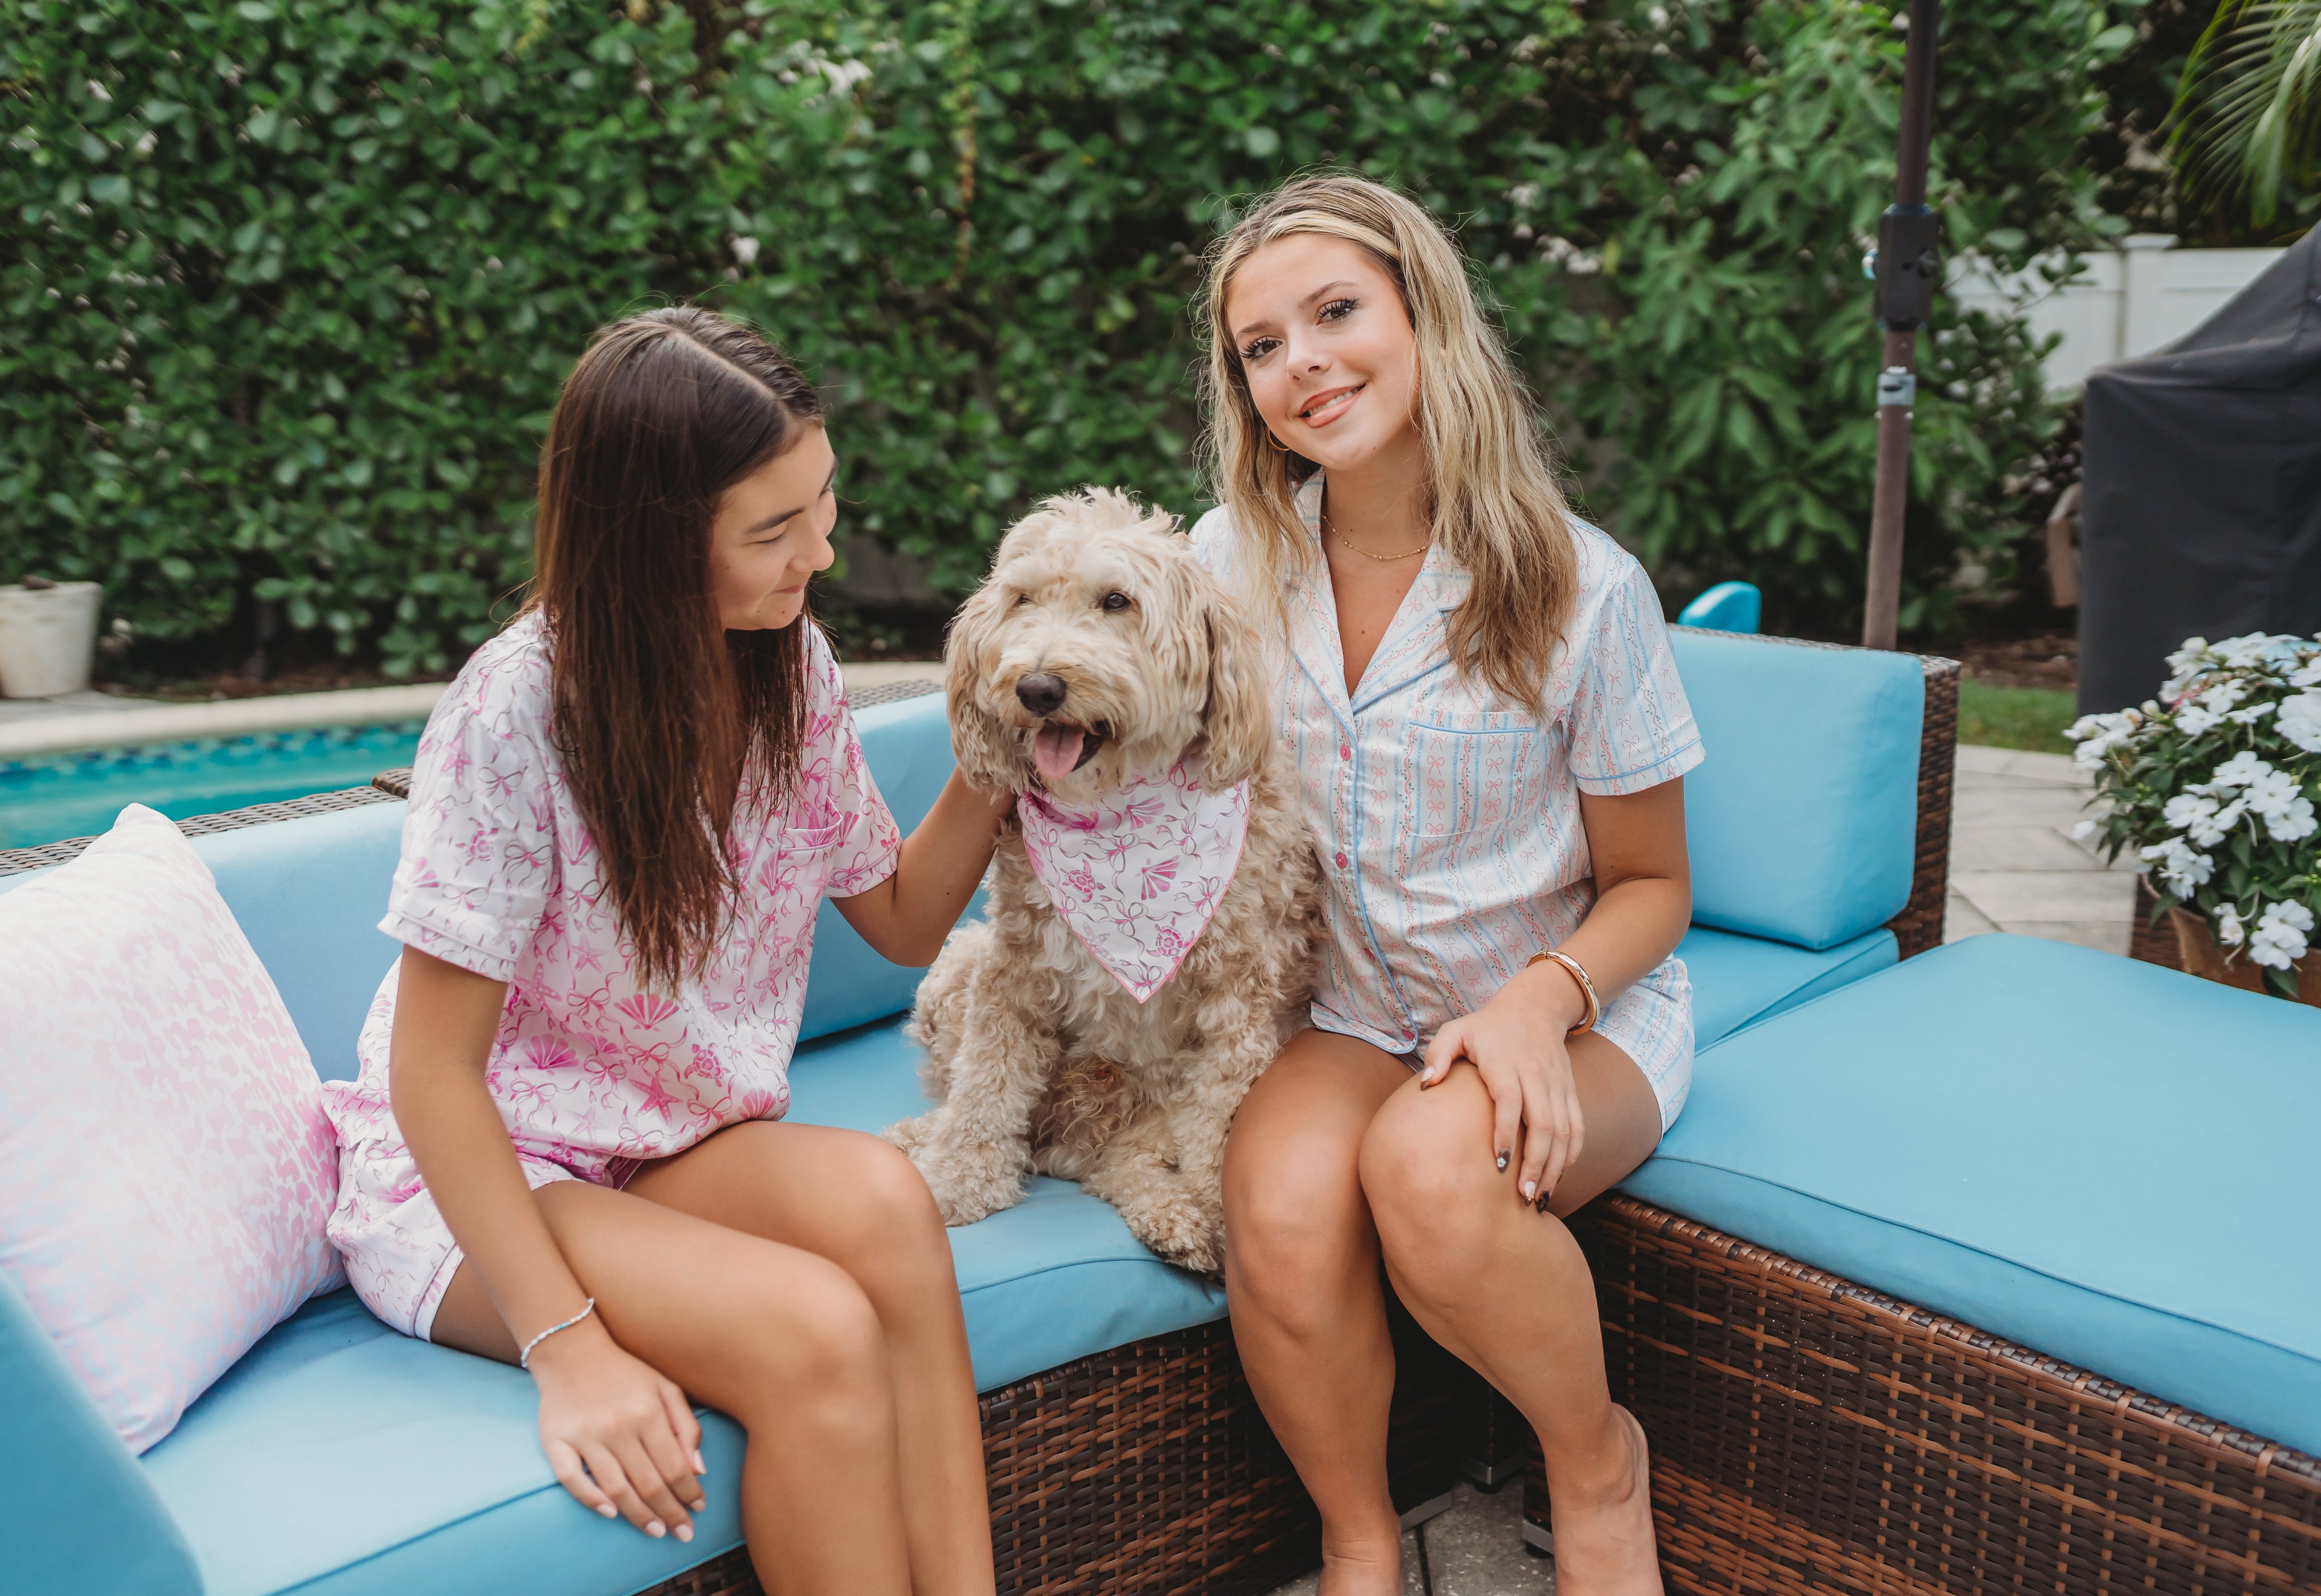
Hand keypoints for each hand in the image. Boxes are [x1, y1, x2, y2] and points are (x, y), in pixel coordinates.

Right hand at [526, 1315, 706, 1540]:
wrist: (572, 1351)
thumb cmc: (625, 1373)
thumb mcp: (664, 1387)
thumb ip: (686, 1425)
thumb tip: (699, 1469)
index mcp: (648, 1412)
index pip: (675, 1466)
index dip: (689, 1493)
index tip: (698, 1510)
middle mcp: (618, 1426)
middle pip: (649, 1482)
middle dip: (670, 1512)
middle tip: (683, 1533)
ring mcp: (585, 1435)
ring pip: (616, 1487)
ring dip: (639, 1515)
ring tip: (655, 1532)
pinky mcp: (555, 1440)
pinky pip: (571, 1478)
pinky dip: (590, 1499)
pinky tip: (609, 1513)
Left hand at [1417, 963, 1588, 1207]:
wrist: (1534, 1008)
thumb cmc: (1486, 1027)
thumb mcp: (1455, 1031)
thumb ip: (1438, 1055)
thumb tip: (1427, 1086)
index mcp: (1506, 1063)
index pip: (1510, 1101)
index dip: (1507, 1133)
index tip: (1501, 1165)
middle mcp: (1536, 1075)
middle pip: (1542, 1123)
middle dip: (1535, 1162)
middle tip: (1523, 1196)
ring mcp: (1557, 1084)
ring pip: (1563, 1130)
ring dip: (1554, 1166)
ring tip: (1539, 1196)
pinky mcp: (1569, 1091)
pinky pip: (1576, 1126)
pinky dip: (1571, 1153)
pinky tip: (1558, 1176)